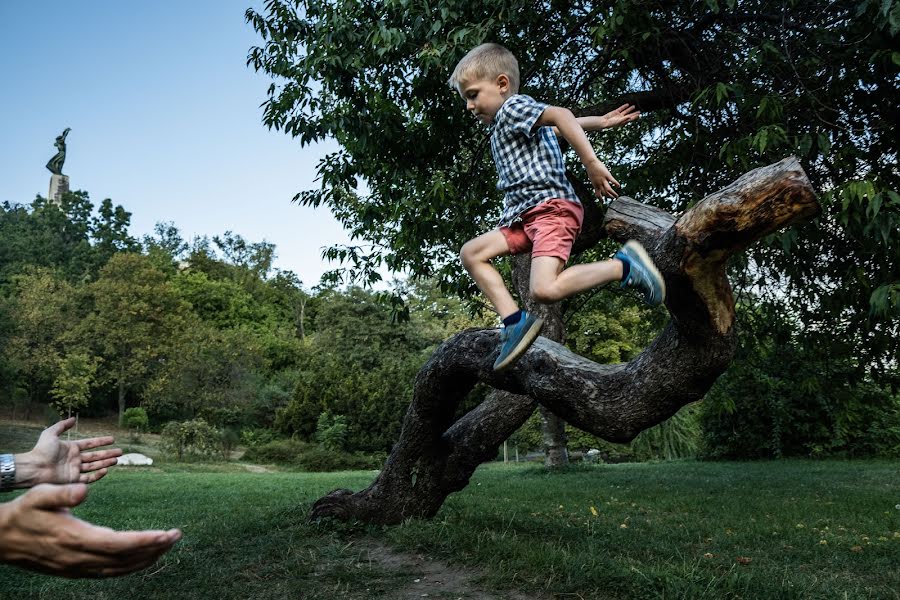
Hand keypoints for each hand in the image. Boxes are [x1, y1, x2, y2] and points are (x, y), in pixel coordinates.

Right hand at [0, 483, 180, 577]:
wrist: (3, 539)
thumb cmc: (24, 513)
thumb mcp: (39, 495)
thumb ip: (62, 493)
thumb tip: (85, 489)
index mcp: (75, 538)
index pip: (118, 544)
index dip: (145, 541)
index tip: (167, 535)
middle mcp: (79, 558)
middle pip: (125, 558)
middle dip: (154, 548)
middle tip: (177, 535)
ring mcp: (78, 568)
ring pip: (119, 569)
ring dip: (145, 559)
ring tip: (167, 545)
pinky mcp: (76, 570)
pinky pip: (109, 572)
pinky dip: (130, 566)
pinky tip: (142, 558)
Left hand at [17, 418, 121, 486]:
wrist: (34, 467)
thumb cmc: (40, 451)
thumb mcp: (50, 434)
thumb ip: (62, 425)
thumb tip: (73, 418)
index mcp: (71, 448)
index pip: (90, 444)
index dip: (101, 441)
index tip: (112, 439)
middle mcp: (74, 459)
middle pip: (95, 456)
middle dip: (108, 453)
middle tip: (120, 451)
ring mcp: (74, 470)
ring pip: (94, 466)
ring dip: (106, 462)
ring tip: (117, 460)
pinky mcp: (72, 480)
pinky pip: (88, 478)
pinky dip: (97, 475)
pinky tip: (106, 469)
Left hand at [586, 159, 619, 198]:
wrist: (590, 163)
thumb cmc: (591, 170)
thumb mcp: (592, 178)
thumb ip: (595, 182)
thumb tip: (596, 183)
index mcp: (595, 185)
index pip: (598, 195)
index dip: (600, 199)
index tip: (603, 201)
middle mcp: (599, 184)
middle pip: (605, 193)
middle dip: (609, 197)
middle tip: (613, 198)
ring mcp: (603, 180)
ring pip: (608, 189)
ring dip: (613, 193)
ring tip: (617, 196)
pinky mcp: (607, 175)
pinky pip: (612, 180)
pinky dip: (616, 184)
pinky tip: (619, 186)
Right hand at [601, 104, 639, 128]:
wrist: (604, 121)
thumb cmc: (611, 123)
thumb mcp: (618, 121)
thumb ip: (624, 119)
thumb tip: (629, 118)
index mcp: (623, 121)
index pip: (630, 118)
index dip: (635, 116)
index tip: (639, 114)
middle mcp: (622, 118)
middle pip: (629, 115)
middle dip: (634, 113)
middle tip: (639, 111)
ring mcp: (619, 115)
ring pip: (625, 111)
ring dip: (630, 109)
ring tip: (634, 106)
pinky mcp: (615, 112)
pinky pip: (621, 109)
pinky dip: (624, 106)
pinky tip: (627, 104)